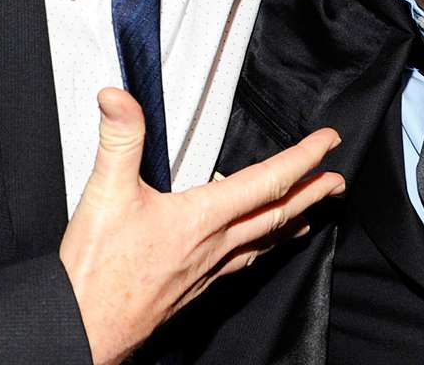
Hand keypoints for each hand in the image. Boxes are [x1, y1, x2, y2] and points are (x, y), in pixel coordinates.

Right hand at [59, 89, 344, 364]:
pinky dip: (259, 249)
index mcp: (202, 218)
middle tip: (338, 182)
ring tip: (311, 215)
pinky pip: (240, 264)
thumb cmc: (97, 271)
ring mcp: (207, 271)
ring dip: (291, 223)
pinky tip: (253, 251)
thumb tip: (118, 94)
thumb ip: (119, 139)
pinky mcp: (193, 289)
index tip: (328, 142)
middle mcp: (214, 246)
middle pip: (277, 215)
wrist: (85, 330)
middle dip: (312, 194)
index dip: (302, 158)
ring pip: (262, 243)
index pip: (267, 181)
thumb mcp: (105, 193)